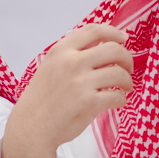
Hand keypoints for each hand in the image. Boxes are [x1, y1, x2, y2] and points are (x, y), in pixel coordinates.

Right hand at [0, 24, 134, 157]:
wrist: (31, 127)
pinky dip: (122, 99)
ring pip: (120, 74)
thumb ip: (72, 55)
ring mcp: (80, 82)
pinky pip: (117, 96)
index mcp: (61, 51)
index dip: (113, 32)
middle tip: (127, 69)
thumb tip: (103, 44)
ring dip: (127, 81)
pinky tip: (117, 102)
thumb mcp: (50, 67)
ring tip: (125, 88)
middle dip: (127, 59)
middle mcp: (71, 63)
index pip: (93, 31)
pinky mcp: (89, 102)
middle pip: (114, 50)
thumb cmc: (42, 99)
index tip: (123, 38)